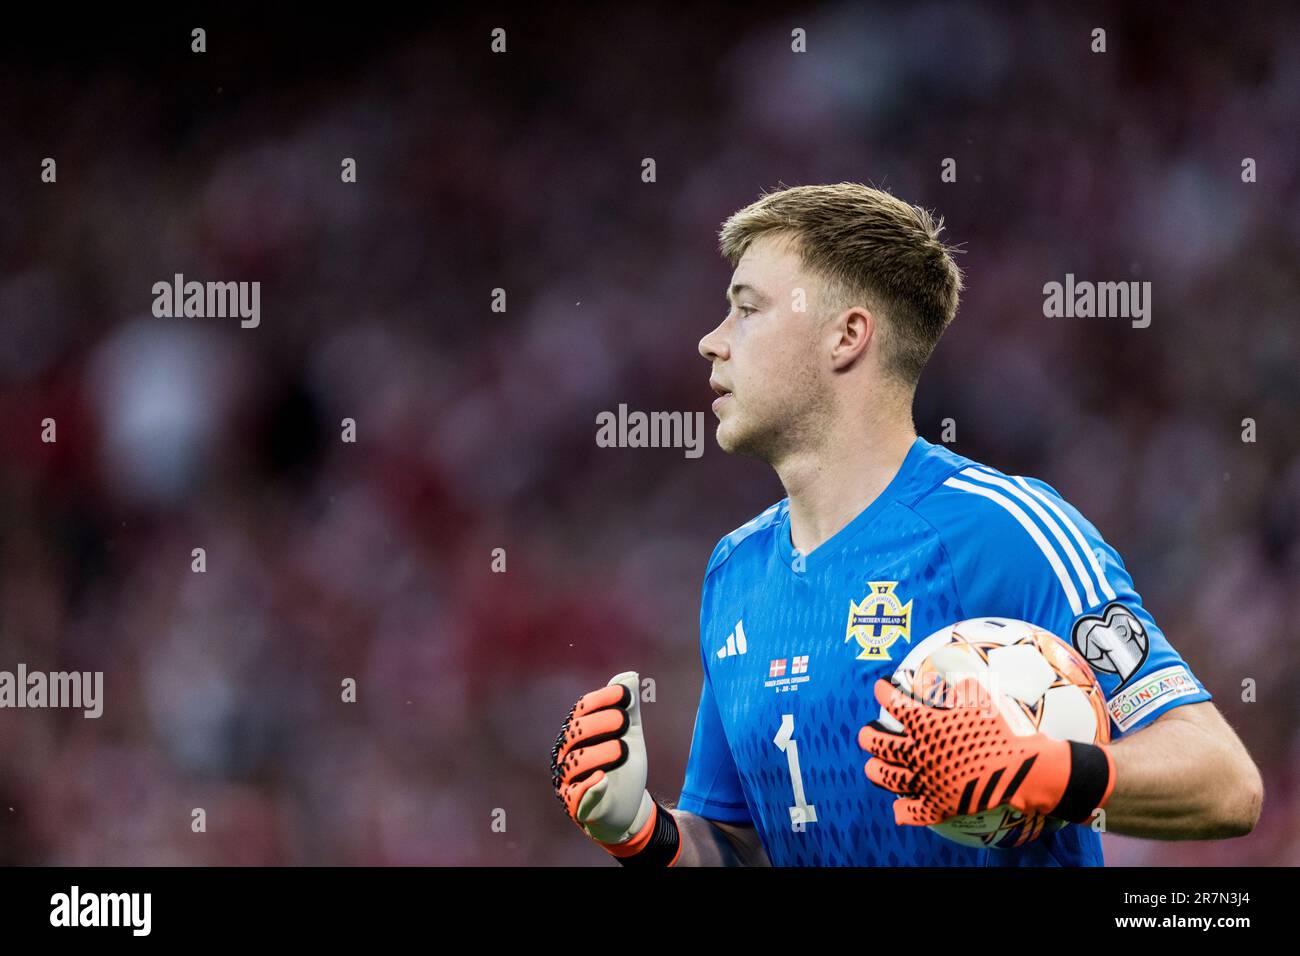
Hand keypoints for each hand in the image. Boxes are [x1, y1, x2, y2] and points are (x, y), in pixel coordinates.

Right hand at [551, 671, 658, 849]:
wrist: (628, 804)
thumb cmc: (623, 764)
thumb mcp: (631, 734)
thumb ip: (629, 708)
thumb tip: (630, 676)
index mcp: (578, 733)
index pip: (582, 710)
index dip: (601, 699)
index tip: (625, 695)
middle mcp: (566, 755)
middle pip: (575, 733)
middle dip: (600, 723)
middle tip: (625, 721)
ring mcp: (568, 781)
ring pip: (574, 763)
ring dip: (599, 753)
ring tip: (624, 749)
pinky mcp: (577, 807)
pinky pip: (577, 797)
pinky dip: (589, 788)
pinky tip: (604, 779)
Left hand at [857, 677, 1114, 826]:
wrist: (1021, 769)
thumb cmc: (1002, 732)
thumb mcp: (982, 701)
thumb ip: (963, 687)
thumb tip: (956, 677)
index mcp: (927, 725)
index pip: (895, 703)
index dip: (883, 693)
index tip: (880, 688)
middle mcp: (920, 753)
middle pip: (879, 744)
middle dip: (868, 736)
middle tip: (865, 733)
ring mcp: (927, 781)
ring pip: (888, 777)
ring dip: (876, 770)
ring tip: (871, 766)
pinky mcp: (938, 806)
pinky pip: (912, 812)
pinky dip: (903, 810)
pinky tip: (899, 808)